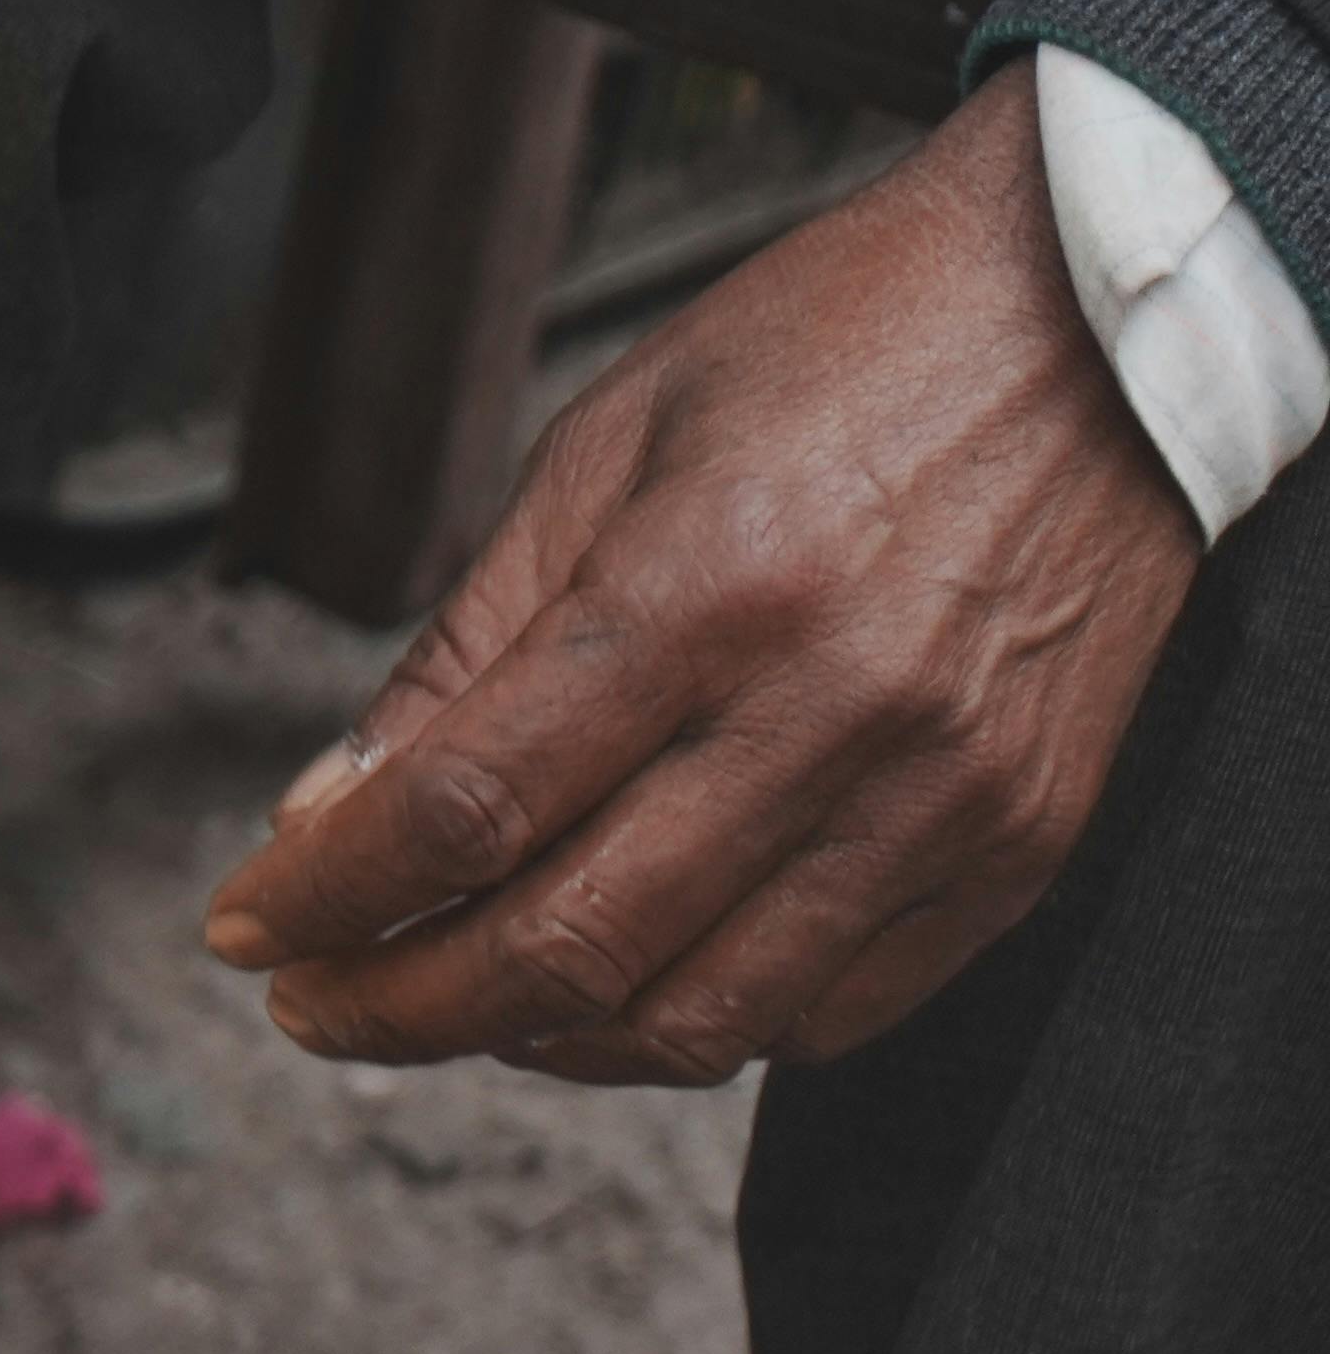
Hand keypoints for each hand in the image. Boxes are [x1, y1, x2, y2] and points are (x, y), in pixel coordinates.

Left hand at [199, 63, 1199, 1084]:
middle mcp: (834, 706)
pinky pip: (830, 1011)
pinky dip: (694, 1029)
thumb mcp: (607, 446)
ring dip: (532, 1041)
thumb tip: (327, 817)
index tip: (248, 928)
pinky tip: (616, 986)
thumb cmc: (839, 351)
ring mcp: (942, 790)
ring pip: (691, 1017)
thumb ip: (466, 652)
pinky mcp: (1019, 838)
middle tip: (318, 1003)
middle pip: (561, 946)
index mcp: (710, 586)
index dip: (324, 897)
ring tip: (452, 1001)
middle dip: (397, 1007)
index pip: (463, 812)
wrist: (1106, 311)